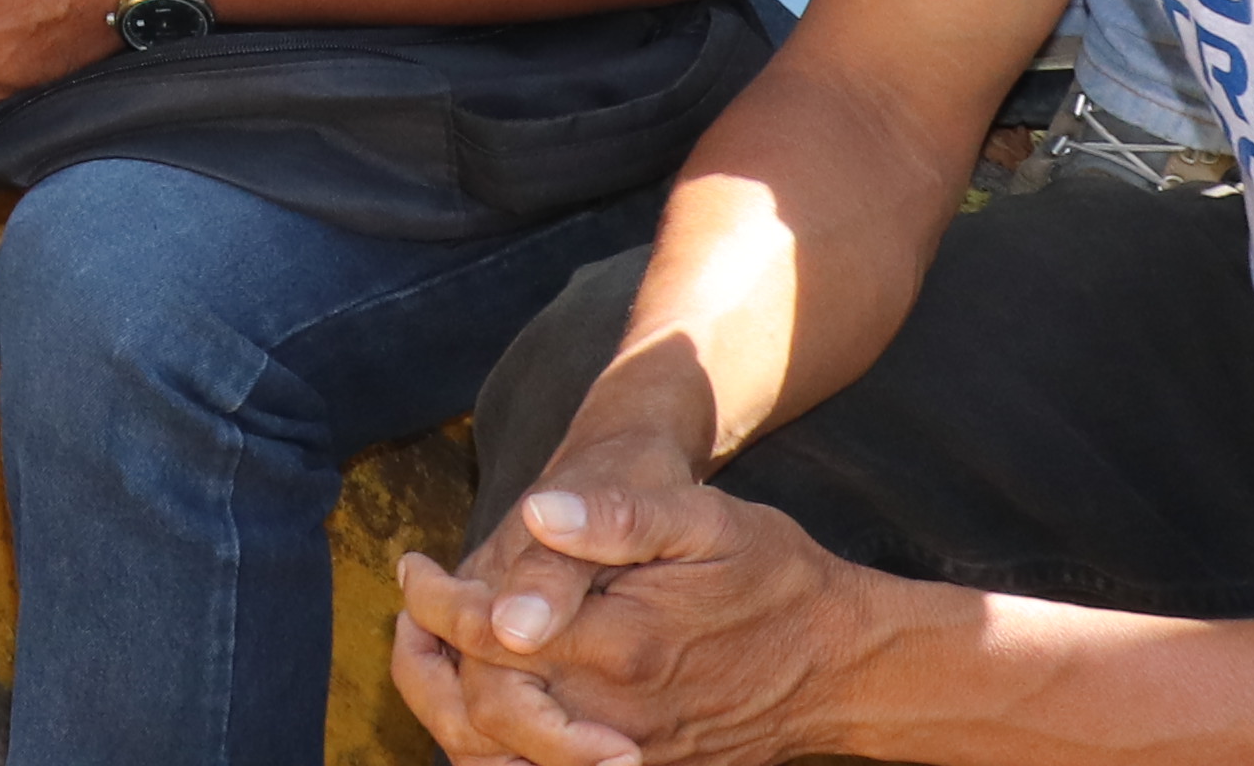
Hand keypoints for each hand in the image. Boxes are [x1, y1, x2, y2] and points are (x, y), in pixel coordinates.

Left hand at [396, 444, 876, 765]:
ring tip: (427, 653)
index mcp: (619, 644)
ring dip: (450, 711)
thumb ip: (615, 517)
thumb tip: (538, 512)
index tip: (413, 567)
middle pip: (479, 711)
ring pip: (503, 761)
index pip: (488, 634)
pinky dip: (499, 752)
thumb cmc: (774, 576)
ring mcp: (630, 756)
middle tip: (410, 610)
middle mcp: (615, 716)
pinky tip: (485, 705)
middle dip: (426, 660)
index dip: (435, 600)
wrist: (844, 662)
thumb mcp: (703, 519)